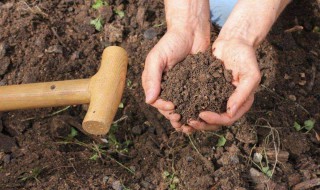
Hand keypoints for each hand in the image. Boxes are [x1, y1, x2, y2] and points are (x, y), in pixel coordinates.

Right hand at [142, 0, 209, 133]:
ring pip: (181, 108)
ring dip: (185, 118)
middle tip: (182, 121)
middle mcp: (167, 87)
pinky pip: (194, 101)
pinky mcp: (195, 86)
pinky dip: (196, 110)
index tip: (172, 107)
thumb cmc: (171, 42)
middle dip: (174, 117)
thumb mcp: (157, 58)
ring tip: (191, 126)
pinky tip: (200, 117)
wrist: (192, 31)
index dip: (163, 108)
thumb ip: (152, 78)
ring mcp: (182, 88)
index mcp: (155, 83)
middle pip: (168, 108)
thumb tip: (149, 101)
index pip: (156, 101)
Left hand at [188, 38, 260, 130]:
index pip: (228, 118)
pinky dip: (190, 106)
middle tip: (188, 121)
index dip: (215, 119)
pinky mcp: (208, 90)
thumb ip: (242, 94)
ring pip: (206, 115)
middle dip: (202, 123)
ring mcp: (218, 97)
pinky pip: (199, 101)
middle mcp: (229, 103)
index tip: (202, 115)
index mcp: (242, 103)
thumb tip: (230, 113)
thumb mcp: (250, 75)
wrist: (233, 41)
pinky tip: (180, 106)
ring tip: (182, 118)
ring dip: (195, 118)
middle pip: (216, 121)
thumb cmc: (245, 56)